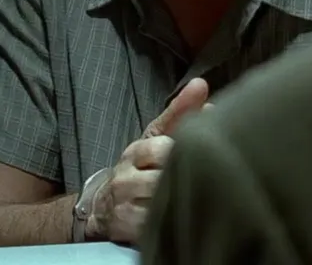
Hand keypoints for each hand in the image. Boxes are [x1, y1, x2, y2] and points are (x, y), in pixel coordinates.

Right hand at [87, 78, 210, 242]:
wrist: (103, 205)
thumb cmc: (140, 166)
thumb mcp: (157, 136)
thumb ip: (179, 112)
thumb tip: (201, 85)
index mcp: (137, 151)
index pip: (160, 148)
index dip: (182, 152)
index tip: (205, 150)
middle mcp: (126, 177)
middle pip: (161, 176)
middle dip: (184, 177)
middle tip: (209, 177)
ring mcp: (124, 204)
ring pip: (158, 202)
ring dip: (181, 199)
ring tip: (202, 195)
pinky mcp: (124, 227)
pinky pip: (151, 225)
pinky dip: (169, 221)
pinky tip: (184, 215)